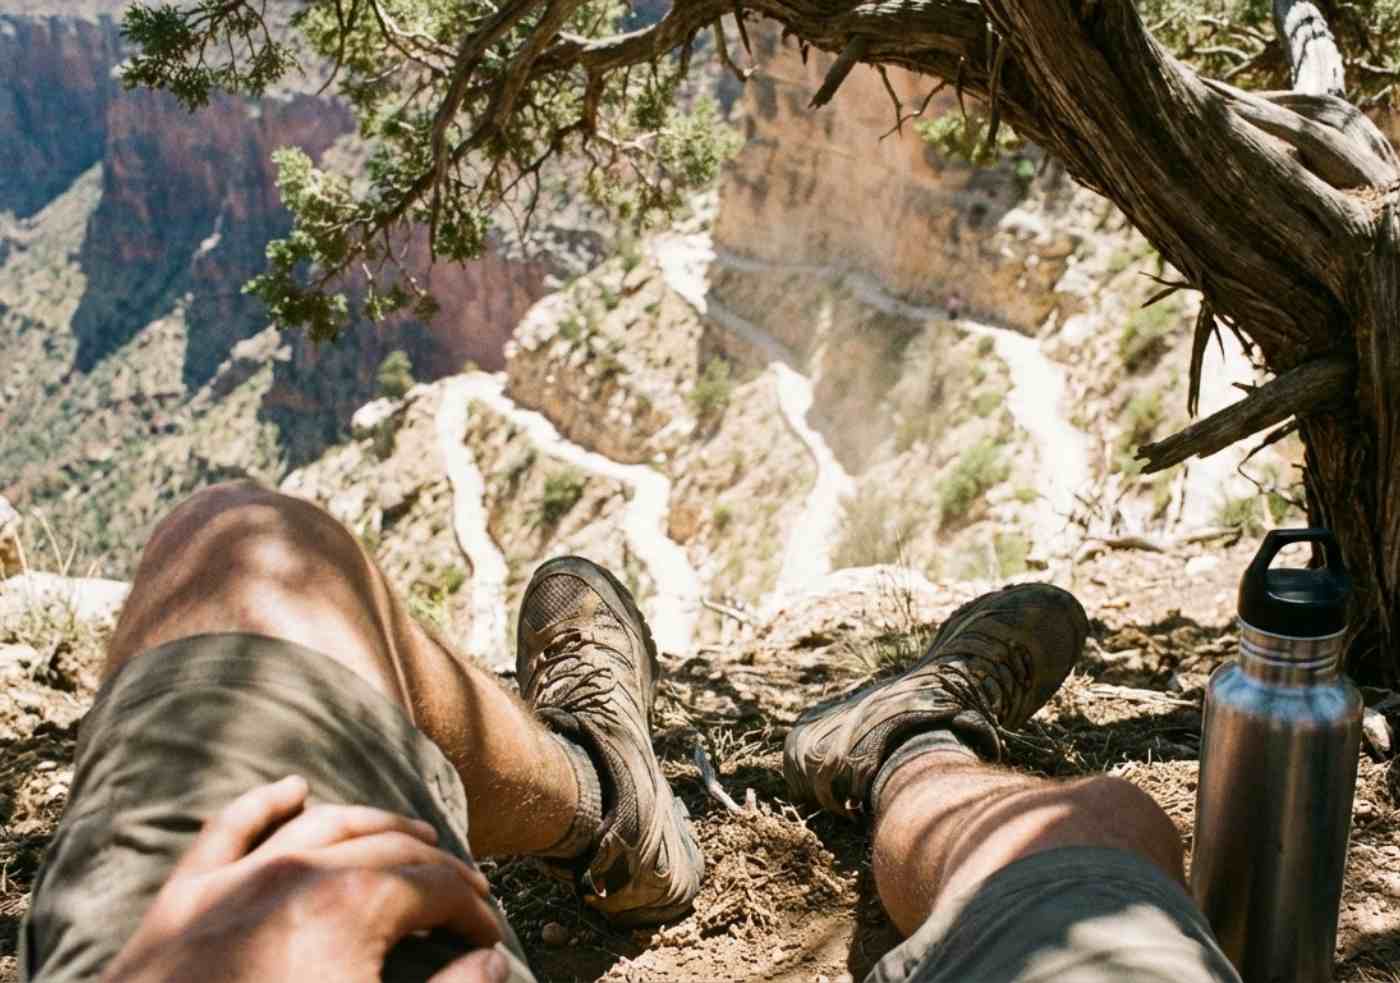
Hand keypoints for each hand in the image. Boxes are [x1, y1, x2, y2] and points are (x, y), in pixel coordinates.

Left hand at [102, 776, 508, 982]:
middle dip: (439, 870)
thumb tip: (493, 959)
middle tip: (466, 894)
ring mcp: (238, 878)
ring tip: (409, 835)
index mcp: (355, 904)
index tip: (490, 936)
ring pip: (323, 824)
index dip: (473, 910)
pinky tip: (293, 787)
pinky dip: (265, 803)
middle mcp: (301, 872)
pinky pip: (230, 829)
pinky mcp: (184, 898)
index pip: (438, 887)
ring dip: (375, 824)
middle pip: (392, 848)